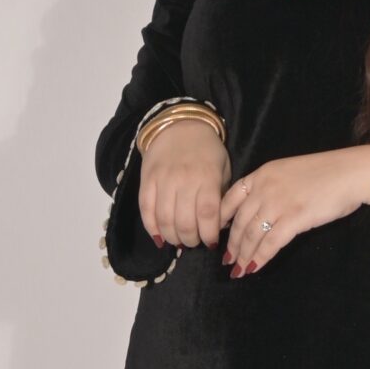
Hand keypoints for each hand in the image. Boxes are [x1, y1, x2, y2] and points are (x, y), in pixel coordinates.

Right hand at [138, 119, 230, 250]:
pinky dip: (152, 228)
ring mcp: (162, 181)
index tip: (211, 243)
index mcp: (207, 178)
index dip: (209, 234)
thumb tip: (220, 226)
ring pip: (164, 220)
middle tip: (194, 243)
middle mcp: (184, 180)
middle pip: (185, 222)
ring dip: (172, 237)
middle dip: (191, 240)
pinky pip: (146, 210)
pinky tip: (160, 238)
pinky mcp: (146, 180)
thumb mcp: (223, 169)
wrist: (180, 126)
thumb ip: (223, 196)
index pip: (208, 214)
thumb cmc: (207, 151)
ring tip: (179, 241)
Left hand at [219, 147, 369, 273]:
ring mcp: (278, 203)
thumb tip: (262, 210)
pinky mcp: (294, 219)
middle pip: (240, 221)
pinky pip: (271, 243)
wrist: (351, 173)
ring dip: (243, 255)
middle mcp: (265, 188)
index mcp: (262, 174)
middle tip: (228, 260)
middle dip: (232, 244)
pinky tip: (255, 268)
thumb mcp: (290, 172)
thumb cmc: (327, 173)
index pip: (231, 197)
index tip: (219, 233)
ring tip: (239, 269)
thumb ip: (272, 187)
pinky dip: (260, 258)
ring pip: (252, 235)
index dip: (221, 218)